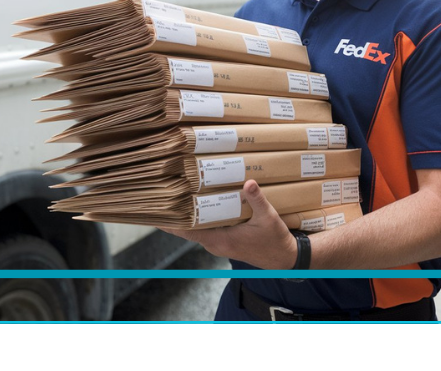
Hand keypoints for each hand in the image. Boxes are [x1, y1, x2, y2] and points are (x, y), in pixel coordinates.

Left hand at [159, 180, 297, 269]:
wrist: (285, 258)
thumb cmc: (275, 240)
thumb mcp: (268, 217)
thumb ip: (257, 200)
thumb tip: (249, 182)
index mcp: (221, 240)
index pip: (188, 232)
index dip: (171, 224)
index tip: (155, 214)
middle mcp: (216, 243)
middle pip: (187, 230)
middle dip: (174, 216)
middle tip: (160, 198)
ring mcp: (219, 243)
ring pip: (195, 229)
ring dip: (185, 216)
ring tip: (171, 198)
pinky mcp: (224, 241)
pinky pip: (204, 229)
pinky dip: (196, 219)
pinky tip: (194, 205)